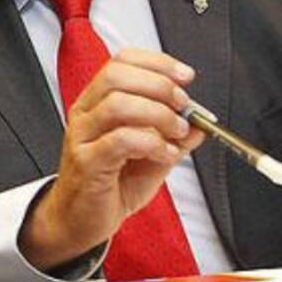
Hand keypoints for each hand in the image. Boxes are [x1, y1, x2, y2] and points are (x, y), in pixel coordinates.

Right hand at [19, 47, 205, 270]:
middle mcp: (86, 113)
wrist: (80, 220)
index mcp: (97, 102)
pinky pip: (120, 140)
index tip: (185, 76)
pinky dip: (151, 143)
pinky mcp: (87, 162)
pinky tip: (165, 154)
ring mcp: (82, 136)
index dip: (157, 62)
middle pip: (117, 75)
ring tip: (176, 133)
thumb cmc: (111, 185)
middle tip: (183, 106)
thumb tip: (200, 124)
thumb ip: (174, 137)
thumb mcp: (151, 156)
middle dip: (160, 85)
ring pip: (118, 103)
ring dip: (158, 114)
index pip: (121, 61)